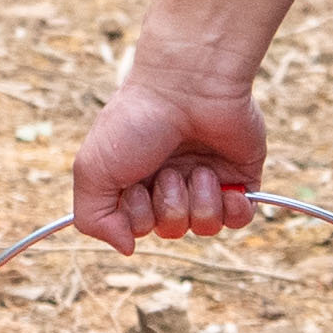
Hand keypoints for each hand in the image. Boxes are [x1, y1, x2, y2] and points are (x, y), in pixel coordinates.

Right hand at [74, 68, 266, 247]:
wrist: (189, 85)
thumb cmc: (137, 121)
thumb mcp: (92, 169)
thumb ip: (93, 218)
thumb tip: (126, 247)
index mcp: (136, 181)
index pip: (138, 228)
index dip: (138, 216)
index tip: (136, 184)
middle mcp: (170, 182)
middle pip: (171, 230)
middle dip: (168, 207)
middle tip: (168, 170)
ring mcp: (206, 180)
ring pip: (205, 227)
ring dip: (198, 202)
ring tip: (197, 169)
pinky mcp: (240, 177)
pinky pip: (240, 220)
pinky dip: (232, 209)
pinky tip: (222, 184)